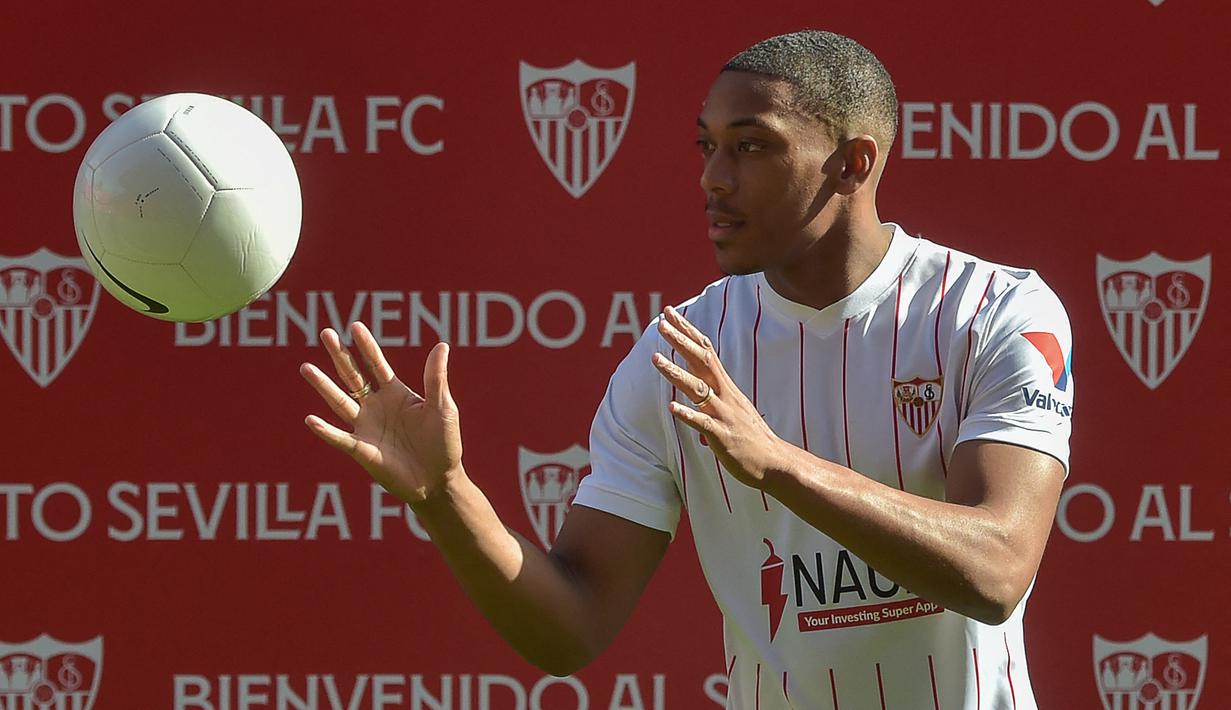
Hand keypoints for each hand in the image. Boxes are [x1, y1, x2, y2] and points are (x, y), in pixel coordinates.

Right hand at [300, 322, 462, 504]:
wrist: (439, 481)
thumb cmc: (444, 443)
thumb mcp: (443, 407)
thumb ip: (436, 379)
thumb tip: (441, 345)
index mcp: (397, 393)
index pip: (377, 365)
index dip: (366, 346)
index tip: (355, 326)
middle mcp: (377, 407)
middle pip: (353, 376)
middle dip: (340, 355)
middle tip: (325, 332)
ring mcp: (367, 428)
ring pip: (340, 402)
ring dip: (323, 386)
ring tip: (306, 368)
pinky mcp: (362, 451)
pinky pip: (340, 438)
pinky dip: (325, 431)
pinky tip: (311, 419)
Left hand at [651, 306, 785, 489]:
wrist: (774, 461)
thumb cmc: (749, 434)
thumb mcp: (732, 404)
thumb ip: (712, 389)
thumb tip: (691, 377)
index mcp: (725, 386)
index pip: (705, 350)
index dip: (688, 331)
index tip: (670, 313)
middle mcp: (725, 394)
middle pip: (702, 361)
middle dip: (681, 342)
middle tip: (662, 323)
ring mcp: (724, 414)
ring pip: (698, 389)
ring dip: (676, 373)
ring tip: (655, 359)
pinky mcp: (722, 435)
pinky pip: (702, 422)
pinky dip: (687, 414)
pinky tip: (671, 407)